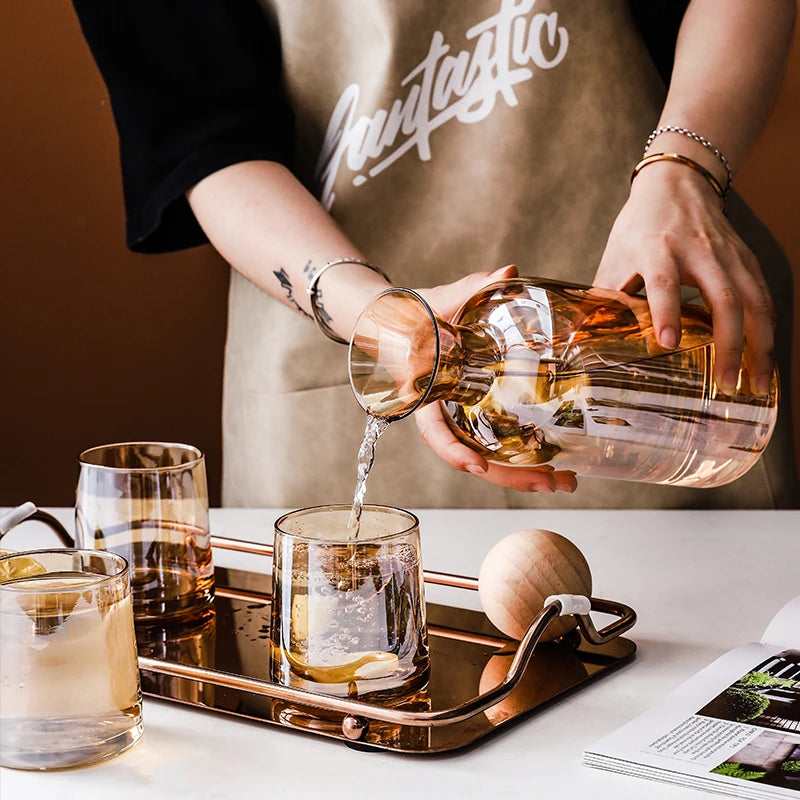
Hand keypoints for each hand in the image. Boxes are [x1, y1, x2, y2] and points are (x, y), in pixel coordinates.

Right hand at [413, 266, 577, 493]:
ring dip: (526, 471)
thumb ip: (469, 289)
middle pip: (474, 456)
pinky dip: (526, 452)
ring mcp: (463, 416)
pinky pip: (500, 438)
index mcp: (425, 395)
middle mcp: (444, 414)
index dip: (454, 451)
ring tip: (567, 481)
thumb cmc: (413, 313)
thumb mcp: (437, 301)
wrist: (402, 320)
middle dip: (512, 475)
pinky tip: (558, 458)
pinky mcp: (479, 411)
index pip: (435, 432)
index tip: (479, 467)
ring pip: (491, 455)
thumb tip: (508, 271)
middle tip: (554, 482)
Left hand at [593, 163, 774, 395]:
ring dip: (759, 346)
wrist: (677, 183)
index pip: (663, 282)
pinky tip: (765, 359)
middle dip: (729, 345)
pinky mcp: (747, 259)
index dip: (666, 312)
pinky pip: (763, 297)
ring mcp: (729, 255)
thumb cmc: (638, 226)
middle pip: (723, 299)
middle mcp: (699, 251)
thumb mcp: (615, 257)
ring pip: (754, 302)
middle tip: (725, 385)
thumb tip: (582, 339)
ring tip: (757, 385)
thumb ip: (605, 297)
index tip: (667, 343)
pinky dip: (768, 330)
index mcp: (657, 249)